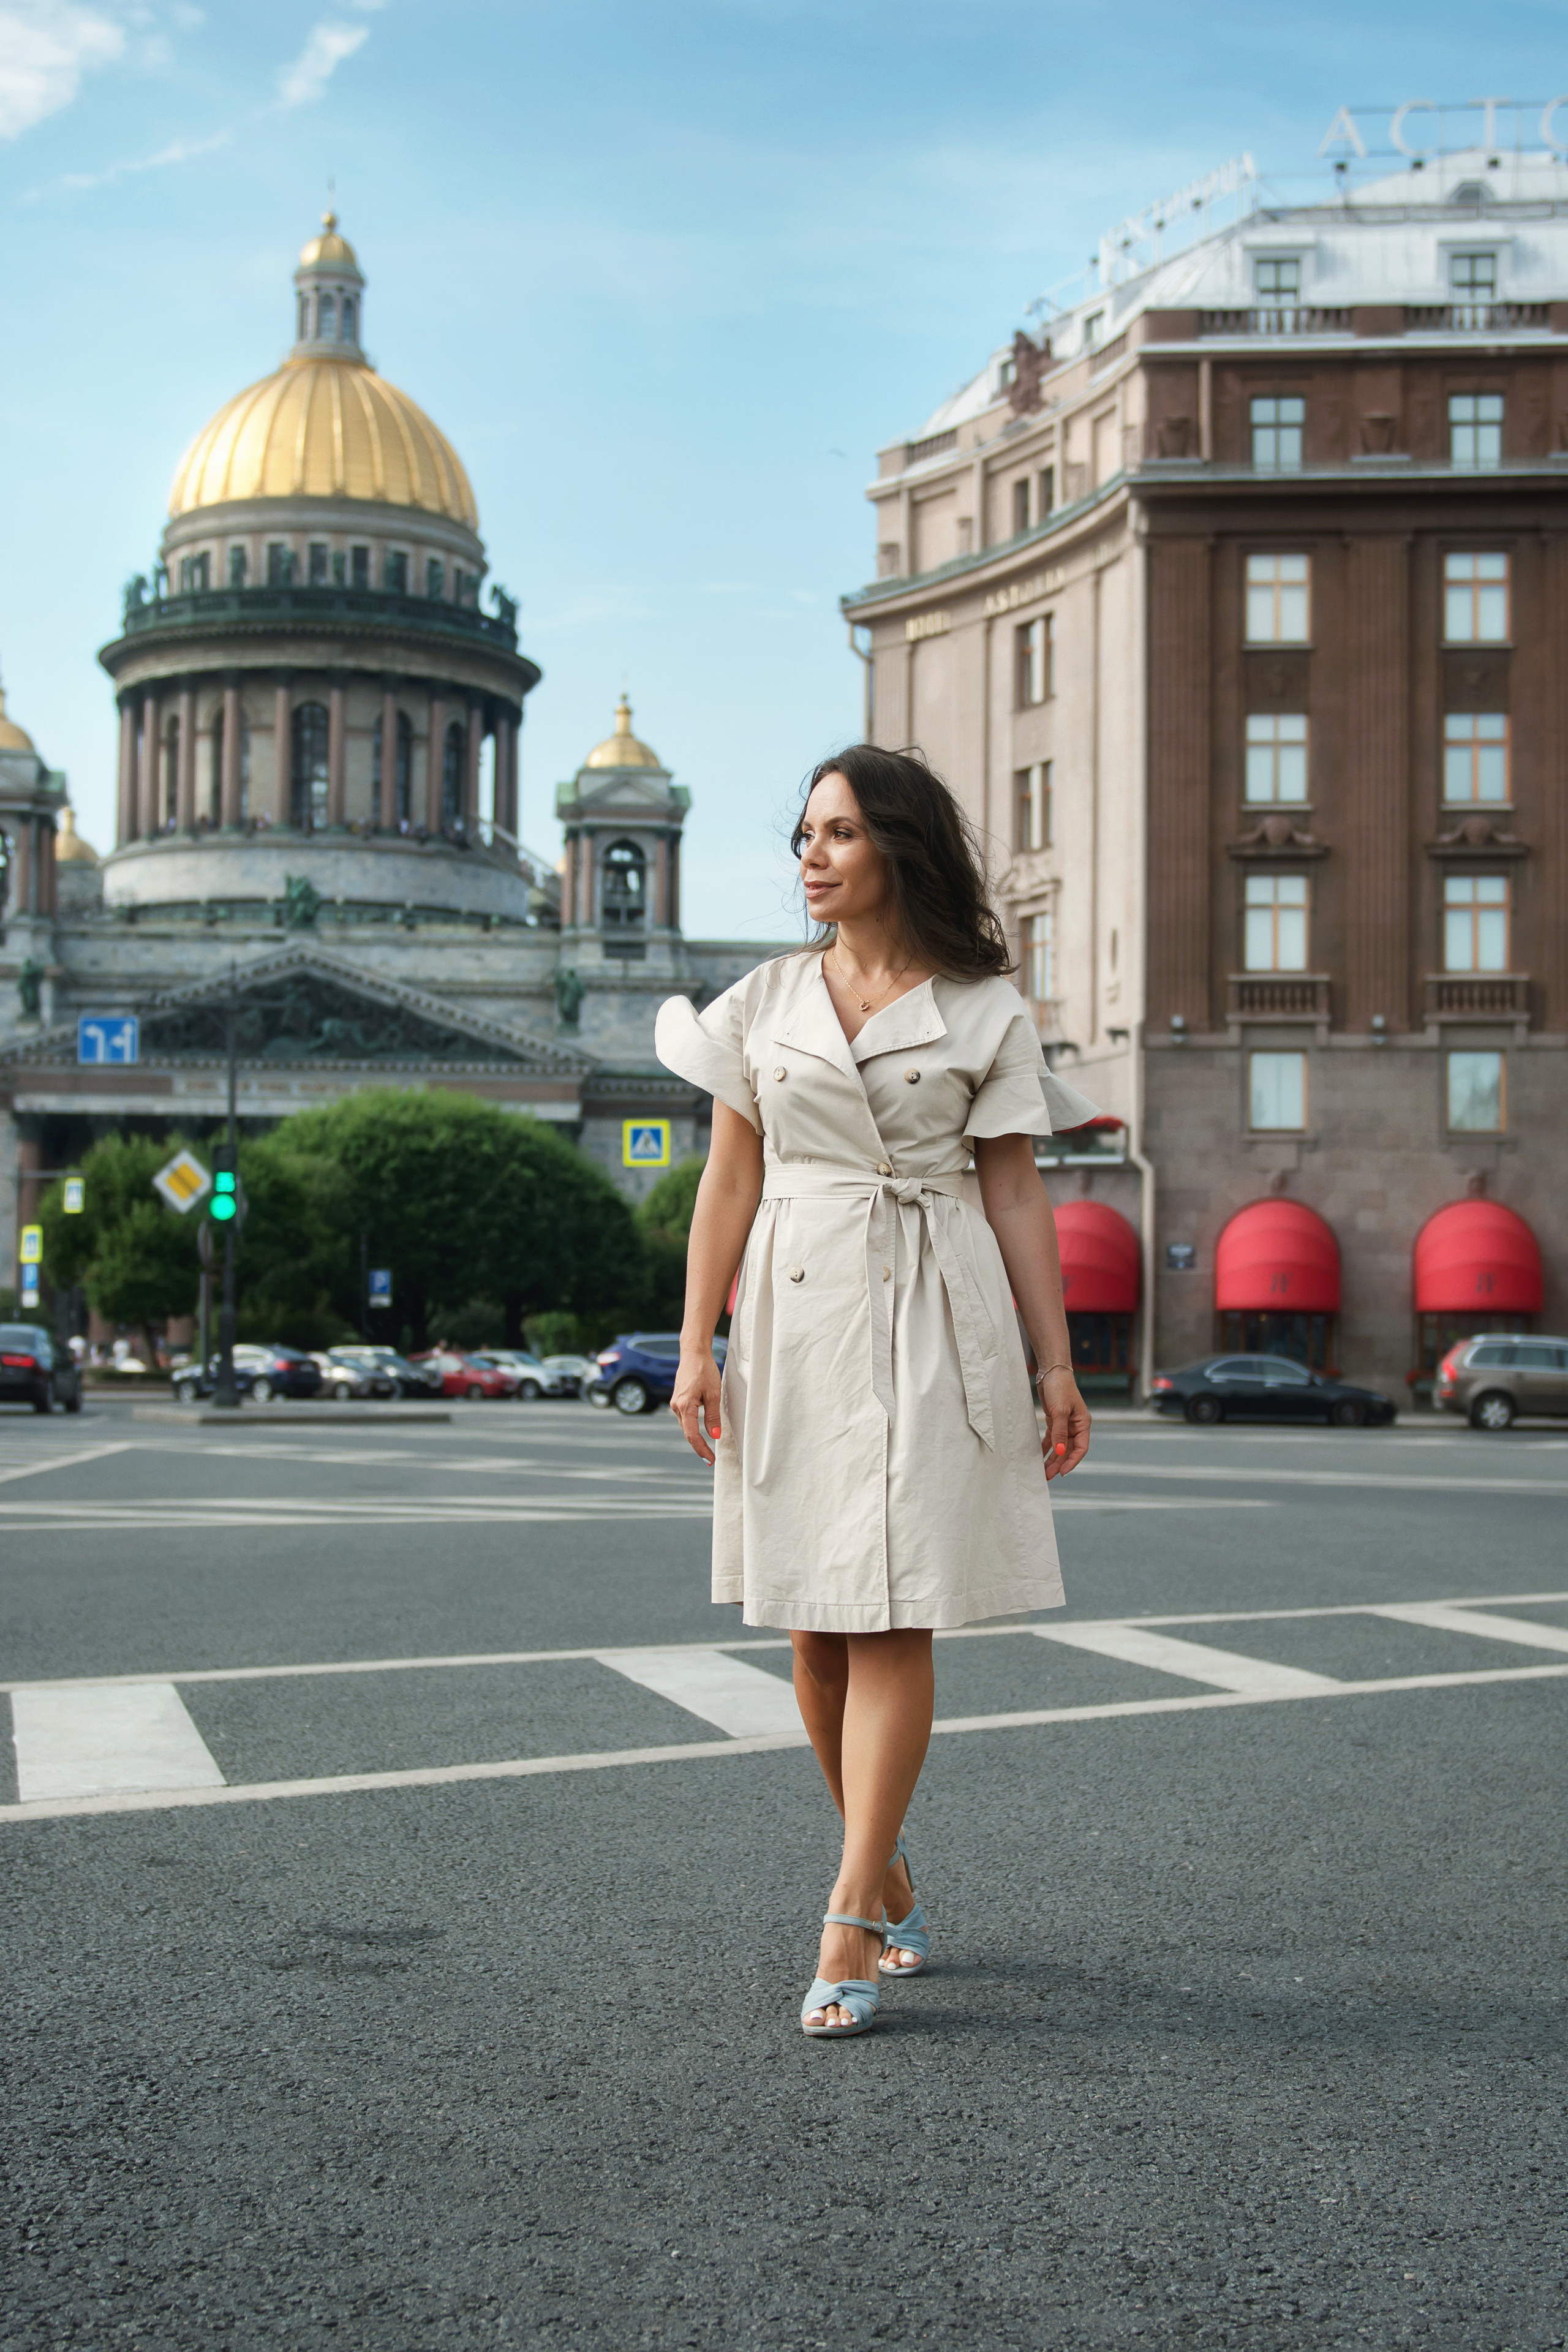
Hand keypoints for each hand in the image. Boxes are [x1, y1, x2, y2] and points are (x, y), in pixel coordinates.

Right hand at [671, 1342, 722, 1464]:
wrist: (693, 1353)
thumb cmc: (704, 1370)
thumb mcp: (713, 1394)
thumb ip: (713, 1416)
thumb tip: (715, 1436)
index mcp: (685, 1406)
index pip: (692, 1435)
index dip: (702, 1449)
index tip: (710, 1459)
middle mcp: (676, 1406)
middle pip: (687, 1433)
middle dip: (699, 1446)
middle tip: (710, 1458)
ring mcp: (675, 1403)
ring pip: (686, 1426)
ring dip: (695, 1437)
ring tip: (707, 1449)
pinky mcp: (678, 1400)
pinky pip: (685, 1418)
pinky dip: (692, 1427)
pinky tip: (700, 1431)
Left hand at [1037, 1366, 1089, 1479]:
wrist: (1051, 1371)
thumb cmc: (1060, 1388)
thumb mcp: (1060, 1411)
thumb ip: (1059, 1433)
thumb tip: (1059, 1452)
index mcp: (1083, 1424)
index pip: (1081, 1448)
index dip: (1072, 1462)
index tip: (1062, 1472)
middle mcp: (1076, 1426)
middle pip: (1068, 1450)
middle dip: (1059, 1463)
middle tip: (1048, 1476)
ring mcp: (1065, 1424)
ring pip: (1060, 1446)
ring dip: (1052, 1458)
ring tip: (1043, 1471)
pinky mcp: (1055, 1420)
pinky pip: (1052, 1438)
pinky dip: (1046, 1447)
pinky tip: (1040, 1456)